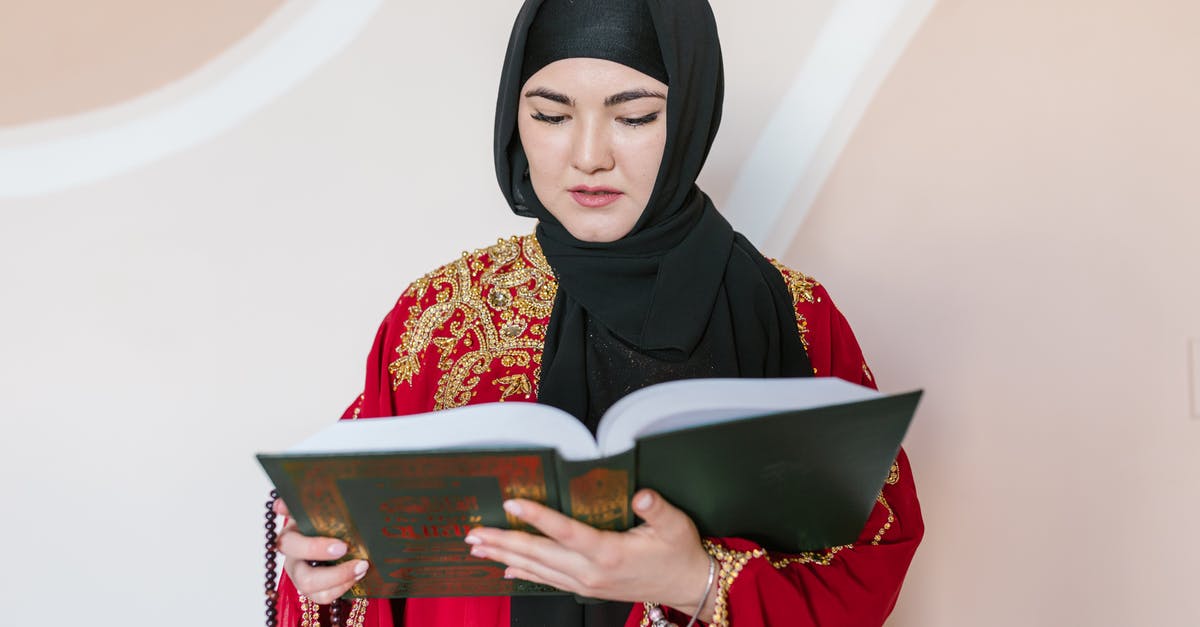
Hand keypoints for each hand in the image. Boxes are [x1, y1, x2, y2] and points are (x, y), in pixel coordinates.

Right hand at [273, 499, 369, 603]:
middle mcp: (293, 558)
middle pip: (302, 575)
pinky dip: (342, 588)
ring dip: (340, 580)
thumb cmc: (327, 515)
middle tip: (359, 560)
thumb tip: (279, 505)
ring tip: (363, 567)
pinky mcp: (313, 589)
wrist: (340, 528)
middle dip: (333, 573)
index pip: (291, 544)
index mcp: (291, 534)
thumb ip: (304, 503)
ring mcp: (301, 576)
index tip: (342, 546)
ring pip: (312, 588)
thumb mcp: (318, 506)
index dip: (314, 548)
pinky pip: (323, 597)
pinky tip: (359, 575)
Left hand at [464, 489, 715, 621]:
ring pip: (537, 569)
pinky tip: (505, 569)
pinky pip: (548, 581)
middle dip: (504, 542)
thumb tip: (641, 496)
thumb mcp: (675, 525)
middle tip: (473, 533)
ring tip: (478, 548)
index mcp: (609, 553)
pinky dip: (525, 574)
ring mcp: (586, 584)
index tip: (511, 504)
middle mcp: (591, 572)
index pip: (565, 532)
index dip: (537, 517)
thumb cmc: (680, 552)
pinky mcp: (586, 589)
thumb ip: (656, 509)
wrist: (687, 586)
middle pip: (539, 555)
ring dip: (505, 557)